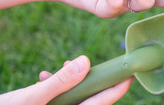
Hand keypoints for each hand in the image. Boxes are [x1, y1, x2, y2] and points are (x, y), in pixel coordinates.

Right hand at [0, 56, 131, 104]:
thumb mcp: (32, 97)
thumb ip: (60, 81)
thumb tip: (86, 62)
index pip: (102, 101)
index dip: (118, 87)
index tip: (131, 73)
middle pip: (91, 97)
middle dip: (96, 79)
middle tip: (106, 64)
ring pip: (75, 95)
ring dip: (73, 80)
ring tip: (66, 65)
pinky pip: (59, 97)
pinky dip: (56, 85)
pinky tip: (45, 76)